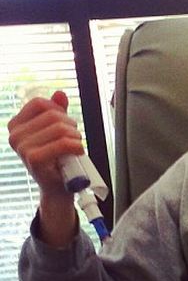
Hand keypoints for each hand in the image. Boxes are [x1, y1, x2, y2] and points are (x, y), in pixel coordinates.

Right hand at [8, 90, 83, 245]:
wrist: (58, 186)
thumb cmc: (57, 158)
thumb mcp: (56, 131)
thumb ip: (57, 111)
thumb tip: (60, 94)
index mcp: (17, 125)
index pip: (41, 103)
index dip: (59, 110)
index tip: (64, 124)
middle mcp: (15, 135)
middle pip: (53, 115)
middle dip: (71, 126)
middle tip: (73, 138)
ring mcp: (23, 147)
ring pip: (61, 129)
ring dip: (75, 137)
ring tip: (74, 147)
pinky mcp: (34, 159)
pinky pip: (63, 143)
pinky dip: (76, 146)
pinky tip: (77, 152)